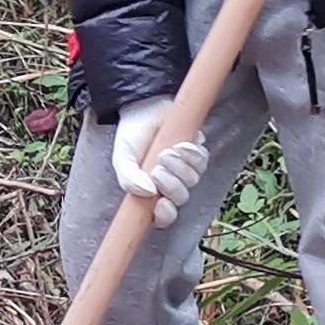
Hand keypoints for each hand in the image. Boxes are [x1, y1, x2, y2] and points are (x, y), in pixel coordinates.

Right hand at [110, 99, 210, 222]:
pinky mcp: (196, 154)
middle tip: (158, 168)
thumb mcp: (122, 158)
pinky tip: (181, 144)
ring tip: (167, 151)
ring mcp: (185, 170)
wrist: (144, 107)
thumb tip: (149, 193)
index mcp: (150, 192)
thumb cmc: (132, 136)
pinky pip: (202, 162)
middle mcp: (169, 184)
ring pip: (193, 180)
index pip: (163, 217)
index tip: (161, 205)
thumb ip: (129, 178)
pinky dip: (193, 154)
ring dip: (181, 168)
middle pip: (181, 198)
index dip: (165, 216)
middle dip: (172, 185)